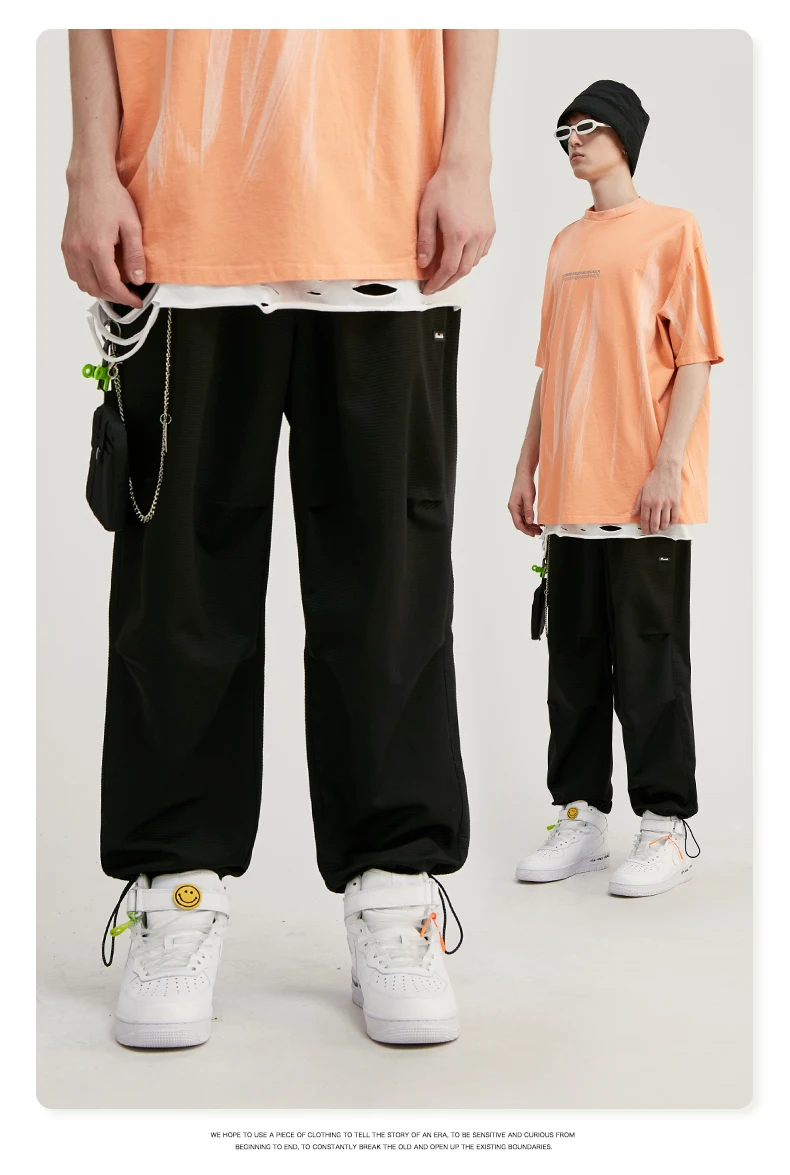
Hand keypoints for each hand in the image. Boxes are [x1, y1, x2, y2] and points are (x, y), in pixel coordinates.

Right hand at [62, 170, 145, 307]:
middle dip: (114, 297)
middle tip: (129, 295)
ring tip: (116, 287)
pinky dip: (87, 280)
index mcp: (96, 247)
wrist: (89, 180)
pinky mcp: (66, 245)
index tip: (136, 300)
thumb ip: (135, 255)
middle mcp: (79, 250)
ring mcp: (69, 248)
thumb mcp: (132, 226)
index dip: (125, 298)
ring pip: (82, 284)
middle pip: (95, 288)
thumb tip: (138, 279)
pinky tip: (100, 275)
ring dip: (99, 290)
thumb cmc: (111, 197)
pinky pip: (74, 273)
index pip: (110, 285)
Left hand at [417, 158, 494, 294]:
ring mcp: (485, 233)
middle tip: (436, 285)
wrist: (467, 167)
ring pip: (473, 263)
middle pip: (462, 271)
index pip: (448, 269)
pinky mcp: (490, 228)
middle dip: (448, 282)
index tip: (429, 288)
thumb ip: (425, 240)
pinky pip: (481, 253)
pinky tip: (460, 257)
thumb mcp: (427, 212)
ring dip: (459, 271)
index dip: (437, 282)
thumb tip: (424, 263)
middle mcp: (475, 236)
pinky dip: (470, 260)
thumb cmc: (446, 184)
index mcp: (458, 234)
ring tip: (445, 272)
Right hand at [508, 466, 541, 536]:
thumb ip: (528, 510)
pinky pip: (524, 515)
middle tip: (538, 532)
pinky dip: (529, 520)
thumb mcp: (528, 497)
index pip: (518, 523)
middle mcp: (513, 508)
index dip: (525, 530)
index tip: (532, 534)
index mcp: (513, 507)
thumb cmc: (524, 483)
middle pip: (520, 523)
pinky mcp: (520, 504)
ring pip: (522, 520)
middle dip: (528, 529)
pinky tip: (535, 522)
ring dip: (529, 525)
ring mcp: (516, 506)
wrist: (524, 474)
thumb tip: (529, 521)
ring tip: (538, 529)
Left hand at [633, 459, 681, 533]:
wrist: (667, 470)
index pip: (644, 519)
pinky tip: (670, 522)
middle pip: (654, 523)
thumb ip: (638, 503)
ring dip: (663, 528)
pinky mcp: (675, 502)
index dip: (645, 528)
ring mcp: (667, 504)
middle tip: (654, 532)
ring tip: (662, 528)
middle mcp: (656, 504)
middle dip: (654, 530)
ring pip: (665, 522)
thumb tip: (634, 514)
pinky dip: (672, 522)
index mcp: (646, 502)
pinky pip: (674, 517)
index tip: (645, 531)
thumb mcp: (642, 490)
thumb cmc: (654, 479)